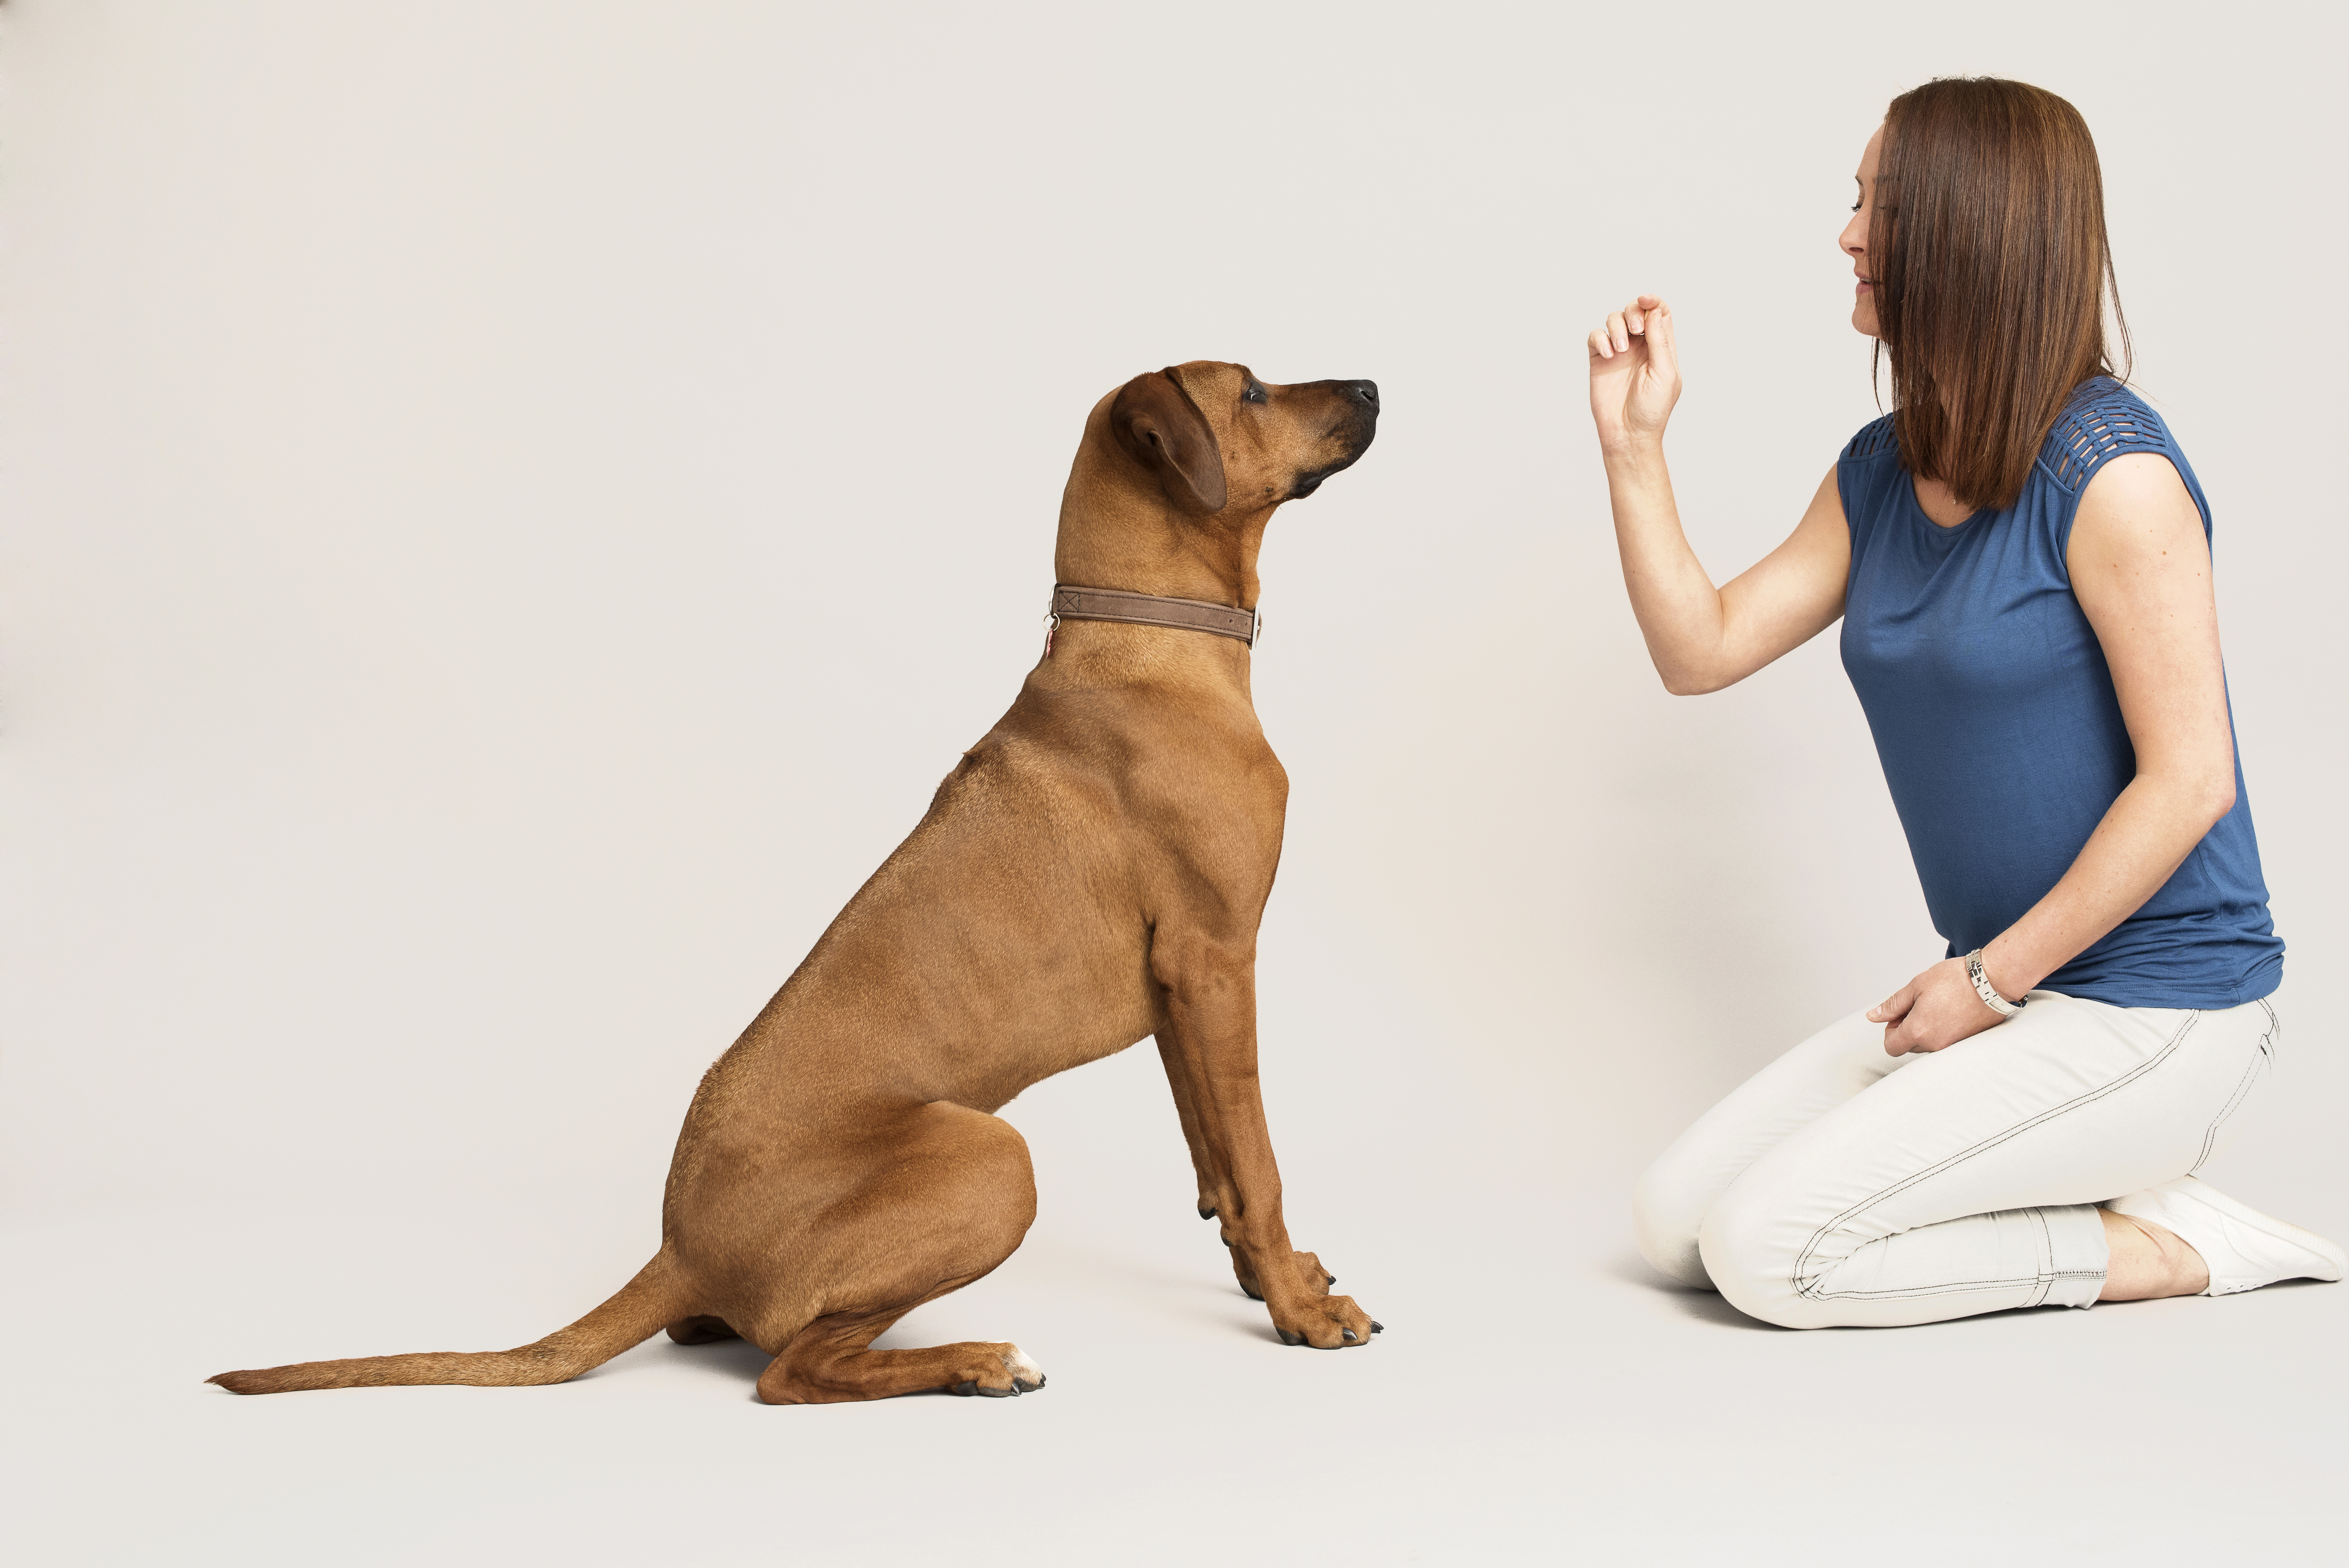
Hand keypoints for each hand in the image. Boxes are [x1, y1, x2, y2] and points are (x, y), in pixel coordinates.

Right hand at [1587, 294, 1680, 453]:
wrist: (1628, 434)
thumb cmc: (1652, 409)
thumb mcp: (1665, 373)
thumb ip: (1660, 341)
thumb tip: (1654, 312)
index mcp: (1661, 347)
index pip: (1659, 312)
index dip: (1652, 301)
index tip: (1645, 301)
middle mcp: (1640, 346)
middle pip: (1635, 310)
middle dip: (1633, 312)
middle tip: (1635, 331)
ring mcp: (1618, 352)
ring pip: (1614, 319)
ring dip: (1617, 327)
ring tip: (1620, 349)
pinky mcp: (1599, 361)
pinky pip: (1596, 336)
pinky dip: (1601, 339)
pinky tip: (1609, 355)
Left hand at [1869, 957, 2008, 1056]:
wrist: (1993, 981)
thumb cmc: (1955, 979)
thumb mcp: (1916, 986)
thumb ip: (1893, 1005)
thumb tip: (1873, 1016)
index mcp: (1918, 1031)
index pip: (1891, 1047)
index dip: (1890, 1030)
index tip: (1901, 1012)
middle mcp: (1935, 1044)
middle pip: (1908, 1046)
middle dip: (1907, 1028)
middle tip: (1919, 1004)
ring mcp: (1952, 1045)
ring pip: (1927, 1045)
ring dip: (1924, 1029)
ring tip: (1937, 1005)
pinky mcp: (1966, 1042)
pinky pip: (1945, 1042)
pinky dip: (1941, 1030)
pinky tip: (1949, 1011)